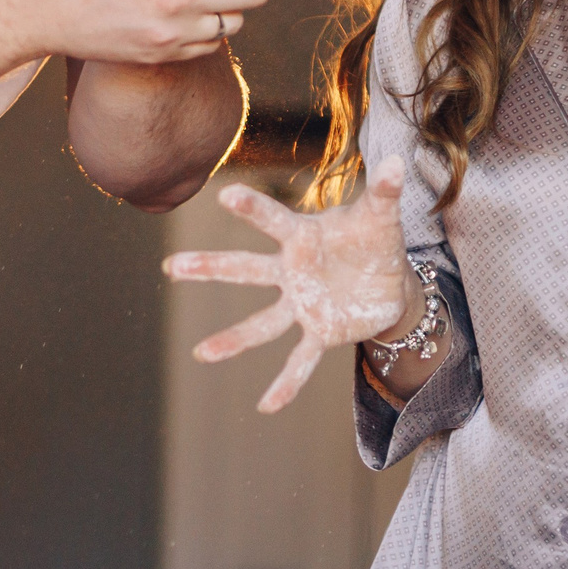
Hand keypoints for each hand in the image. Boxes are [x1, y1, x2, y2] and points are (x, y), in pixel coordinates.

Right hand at [164, 158, 414, 411]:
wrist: (390, 284)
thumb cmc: (374, 241)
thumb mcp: (382, 218)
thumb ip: (386, 192)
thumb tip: (397, 160)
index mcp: (302, 238)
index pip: (273, 220)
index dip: (252, 208)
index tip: (225, 196)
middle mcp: (292, 273)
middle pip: (246, 269)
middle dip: (209, 267)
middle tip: (170, 266)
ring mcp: (301, 305)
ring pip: (262, 324)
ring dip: (233, 340)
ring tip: (202, 354)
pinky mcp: (319, 332)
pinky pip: (299, 360)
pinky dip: (286, 384)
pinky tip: (266, 407)